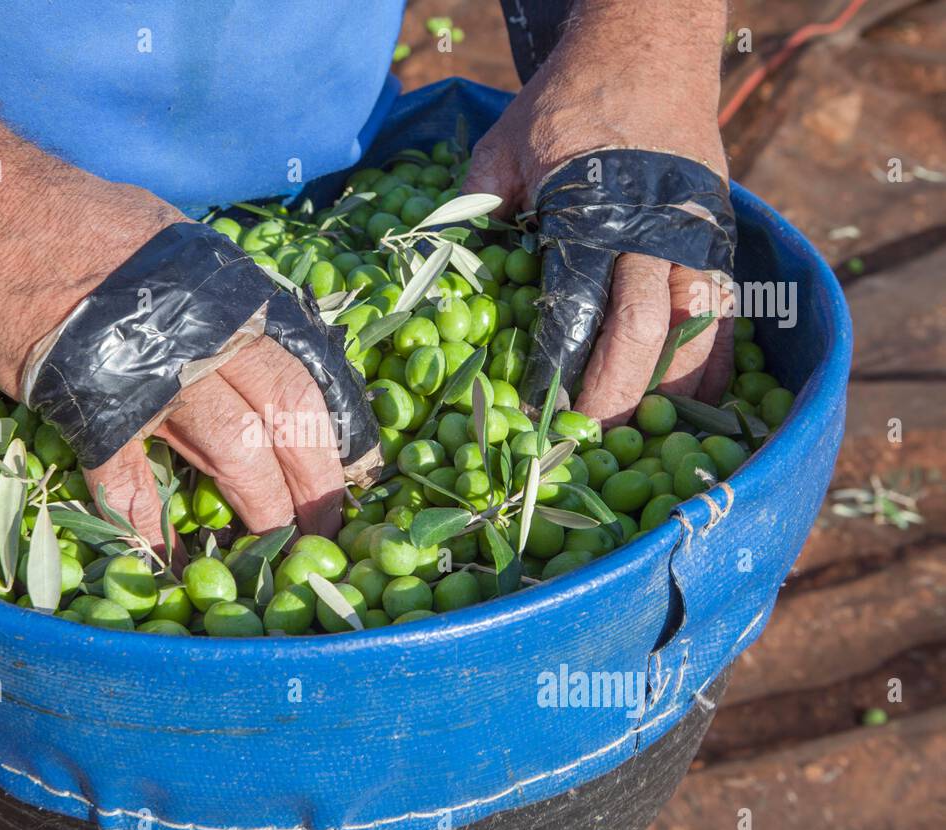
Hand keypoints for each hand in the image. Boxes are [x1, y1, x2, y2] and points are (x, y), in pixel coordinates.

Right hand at [0, 0, 349, 556]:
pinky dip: (143, 519)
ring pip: (229, 450)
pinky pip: (125, 473)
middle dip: (311, 482)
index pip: (304, 375)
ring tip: (268, 546)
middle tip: (322, 529)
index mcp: (230, 294)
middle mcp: (204, 331)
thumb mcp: (177, 239)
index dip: (333, 435)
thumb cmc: (80, 217)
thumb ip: (221, 294)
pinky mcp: (84, 399)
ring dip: (255, 505)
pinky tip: (161, 552)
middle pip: (282, 419)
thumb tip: (261, 333)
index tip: (353, 477)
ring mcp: (147, 369)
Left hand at [463, 0, 734, 425]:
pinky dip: (717, 358)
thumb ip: (476, 205)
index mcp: (592, 211)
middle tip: (589, 444)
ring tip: (651, 438)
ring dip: (676, 389)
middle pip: (644, 331)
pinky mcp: (720, 232)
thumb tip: (444, 262)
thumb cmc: (569, 96)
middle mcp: (652, 228)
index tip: (535, 414)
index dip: (558, 370)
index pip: (575, 309)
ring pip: (700, 328)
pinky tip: (704, 400)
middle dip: (617, 396)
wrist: (651, 41)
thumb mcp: (505, 143)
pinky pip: (728, 308)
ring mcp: (695, 230)